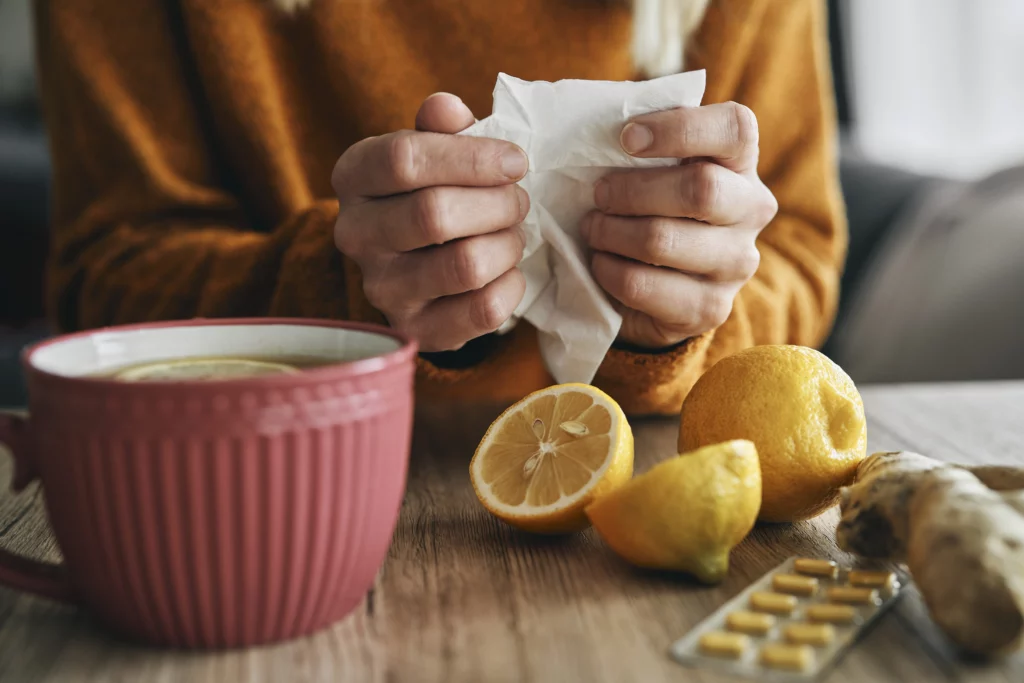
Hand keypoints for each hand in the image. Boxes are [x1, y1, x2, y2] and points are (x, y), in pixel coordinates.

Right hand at [332, 94, 529, 351]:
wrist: (415, 263)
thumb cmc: (430, 191)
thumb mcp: (431, 149)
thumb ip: (441, 126)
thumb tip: (447, 108)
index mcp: (354, 177)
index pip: (403, 159)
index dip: (472, 157)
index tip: (515, 161)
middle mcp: (355, 235)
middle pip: (435, 214)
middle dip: (497, 203)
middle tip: (519, 200)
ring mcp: (382, 289)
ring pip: (465, 265)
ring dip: (507, 244)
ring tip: (512, 233)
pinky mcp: (416, 330)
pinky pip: (482, 310)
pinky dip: (511, 285)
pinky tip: (508, 270)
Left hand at [582, 102, 778, 348]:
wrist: (661, 290)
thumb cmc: (650, 208)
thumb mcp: (652, 169)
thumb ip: (640, 144)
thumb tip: (592, 125)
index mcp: (741, 161)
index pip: (735, 128)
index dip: (678, 128)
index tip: (626, 137)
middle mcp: (752, 210)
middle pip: (700, 189)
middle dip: (632, 191)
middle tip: (598, 195)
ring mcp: (737, 263)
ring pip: (664, 240)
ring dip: (612, 232)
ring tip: (594, 229)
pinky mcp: (711, 308)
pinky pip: (644, 286)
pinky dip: (610, 271)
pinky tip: (601, 263)